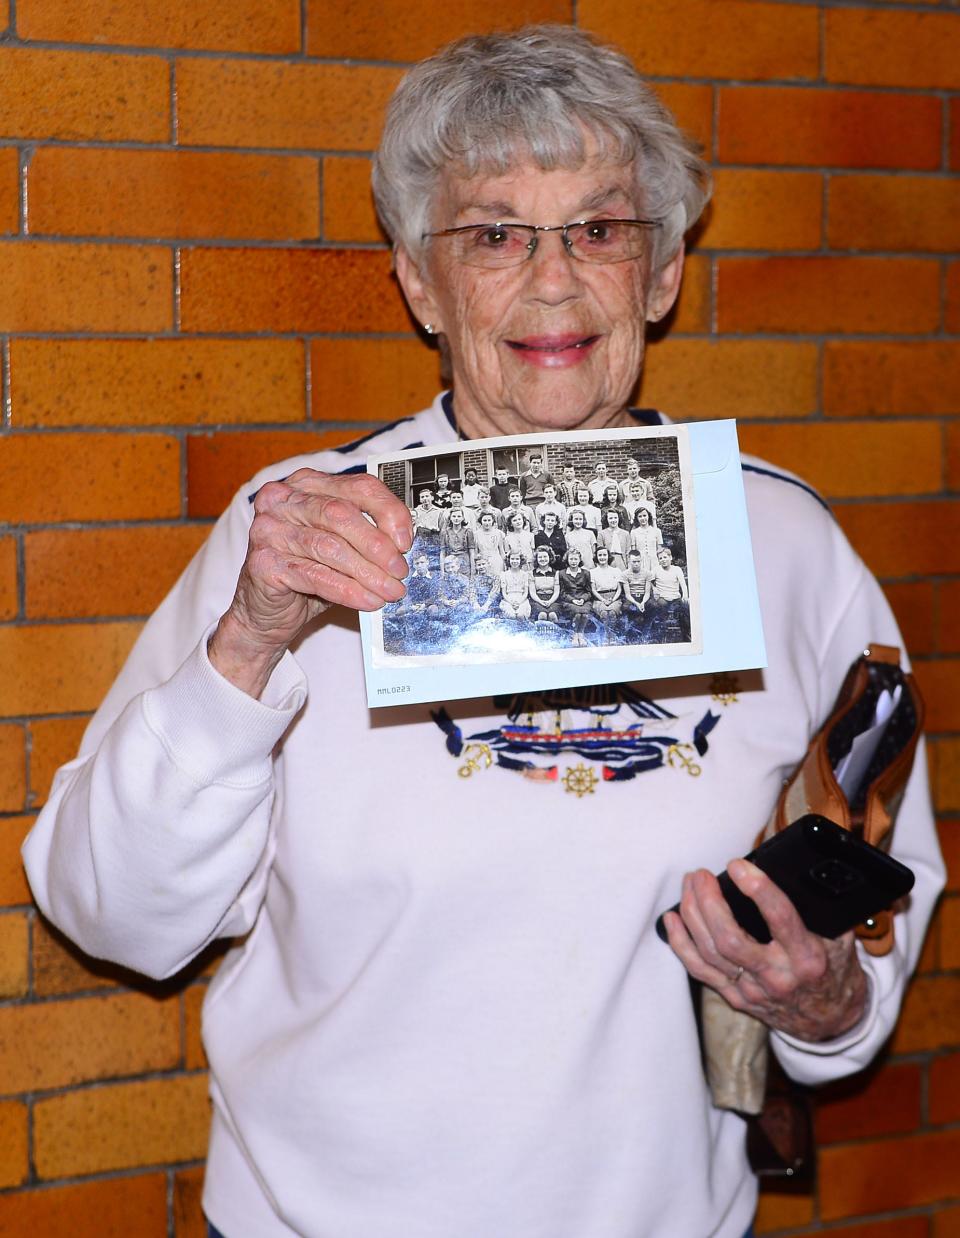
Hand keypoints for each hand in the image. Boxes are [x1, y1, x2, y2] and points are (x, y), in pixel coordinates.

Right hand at [209, 469, 411, 697]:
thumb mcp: (341, 546)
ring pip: (330, 547)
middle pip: (342, 514)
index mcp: (307, 484)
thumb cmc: (308, 573)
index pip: (358, 486)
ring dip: (367, 572)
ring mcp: (267, 529)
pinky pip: (314, 575)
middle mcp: (282, 500)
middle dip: (378, 546)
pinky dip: (347, 590)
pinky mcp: (263, 563)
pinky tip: (368, 601)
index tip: (406, 542)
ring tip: (390, 590)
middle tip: (400, 571)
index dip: (389, 512)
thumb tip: (405, 544)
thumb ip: (366, 535)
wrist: (266, 613)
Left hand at [662, 859, 867, 1041]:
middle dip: (708, 901)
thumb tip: (799, 870)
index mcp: (807, 957)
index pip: (779, 919)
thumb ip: (823, 909)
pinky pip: (700, 971)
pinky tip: (671, 919)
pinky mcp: (737, 998)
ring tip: (689, 885)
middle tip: (700, 874)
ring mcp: (753, 990)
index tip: (738, 865)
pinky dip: (680, 943)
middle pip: (729, 938)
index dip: (757, 889)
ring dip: (692, 914)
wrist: (832, 1022)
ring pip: (710, 952)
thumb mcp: (841, 939)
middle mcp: (777, 976)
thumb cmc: (834, 970)